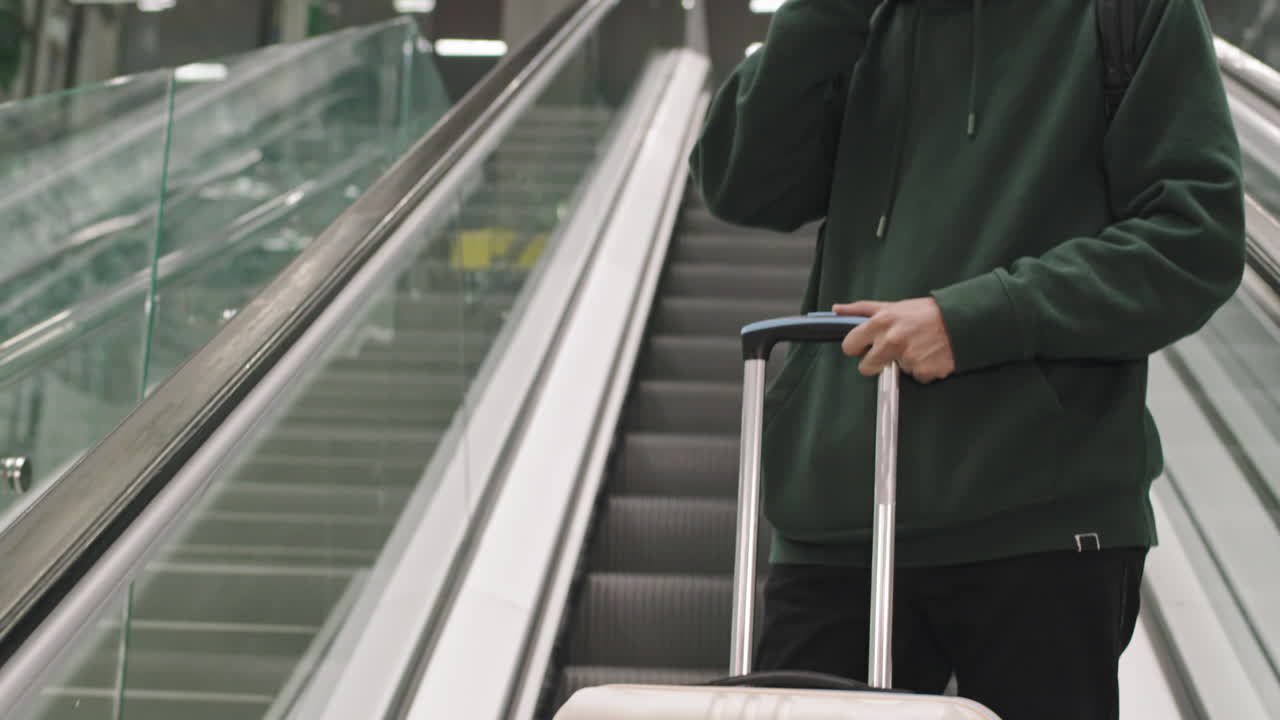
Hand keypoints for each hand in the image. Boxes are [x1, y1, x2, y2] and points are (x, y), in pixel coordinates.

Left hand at [834, 298, 956, 382]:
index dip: (857, 347)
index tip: (865, 346)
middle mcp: (892, 341)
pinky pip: (914, 377)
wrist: (964, 320)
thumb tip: (837, 310)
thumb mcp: (893, 306)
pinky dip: (921, 369)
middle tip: (892, 350)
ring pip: (893, 371)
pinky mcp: (923, 372)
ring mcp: (908, 358)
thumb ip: (862, 310)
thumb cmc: (926, 313)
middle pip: (865, 367)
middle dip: (876, 362)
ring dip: (903, 363)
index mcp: (882, 322)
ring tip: (918, 346)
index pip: (849, 346)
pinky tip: (929, 355)